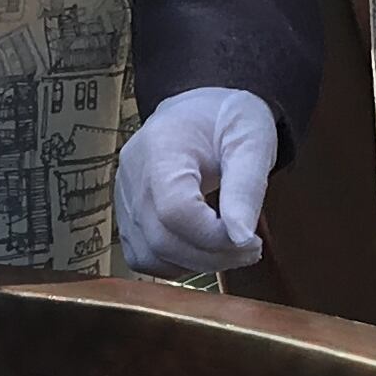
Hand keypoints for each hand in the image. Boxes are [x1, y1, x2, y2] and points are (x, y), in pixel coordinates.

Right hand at [117, 86, 275, 277]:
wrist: (197, 110)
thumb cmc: (227, 120)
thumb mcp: (250, 140)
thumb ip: (247, 186)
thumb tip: (241, 238)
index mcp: (161, 148)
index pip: (175, 211)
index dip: (214, 237)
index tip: (251, 240)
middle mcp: (132, 174)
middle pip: (162, 239)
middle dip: (213, 256)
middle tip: (250, 250)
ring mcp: (123, 197)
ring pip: (150, 255)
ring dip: (196, 265)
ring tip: (230, 248)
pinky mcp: (125, 214)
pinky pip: (141, 256)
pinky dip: (174, 263)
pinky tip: (202, 249)